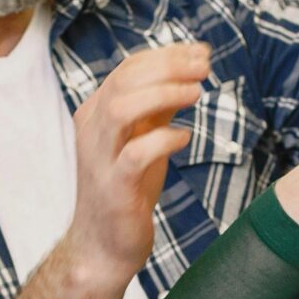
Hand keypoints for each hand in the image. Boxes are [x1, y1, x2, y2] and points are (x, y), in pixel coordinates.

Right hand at [59, 42, 206, 286]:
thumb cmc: (128, 189)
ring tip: (196, 94)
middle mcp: (93, 131)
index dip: (167, 55)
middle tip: (205, 68)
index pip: (128, 69)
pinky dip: (163, 139)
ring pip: (121, 108)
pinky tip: (184, 137)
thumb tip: (190, 68)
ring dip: (163, 94)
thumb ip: (159, 106)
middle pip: (124, 80)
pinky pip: (135, 154)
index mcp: (97, 114)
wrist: (104, 245)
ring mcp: (100, 159)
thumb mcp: (144, 138)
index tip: (201, 53)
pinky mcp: (114, 188)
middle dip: (168, 67)